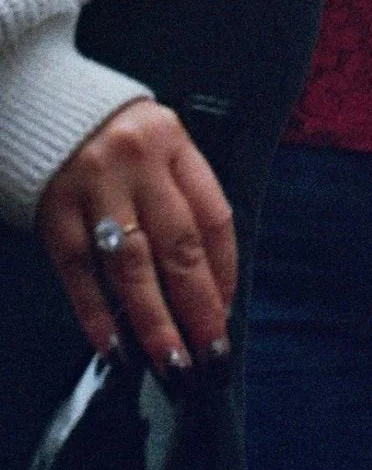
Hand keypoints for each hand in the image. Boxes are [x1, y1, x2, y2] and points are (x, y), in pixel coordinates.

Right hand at [35, 98, 235, 375]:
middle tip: (211, 354)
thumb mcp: (161, 147)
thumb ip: (183, 199)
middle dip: (199, 308)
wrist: (46, 107)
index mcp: (173, 144)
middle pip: (178, 246)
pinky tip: (117, 349)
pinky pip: (81, 275)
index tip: (227, 311)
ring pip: (132, 267)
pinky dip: (99, 316)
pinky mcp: (55, 217)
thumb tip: (208, 282)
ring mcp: (94, 191)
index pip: (212, 214)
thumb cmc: (119, 137)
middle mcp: (137, 165)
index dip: (225, 270)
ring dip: (154, 322)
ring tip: (172, 362)